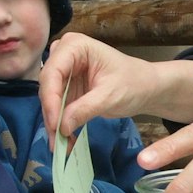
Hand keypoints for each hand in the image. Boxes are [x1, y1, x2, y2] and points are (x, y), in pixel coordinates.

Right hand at [39, 32, 192, 137]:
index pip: (53, 72)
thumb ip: (85, 108)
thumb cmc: (133, 83)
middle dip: (52, 114)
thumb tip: (62, 126)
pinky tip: (66, 141)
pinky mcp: (66, 87)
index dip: (50, 99)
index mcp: (75, 46)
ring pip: (50, 100)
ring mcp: (64, 71)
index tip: (55, 125)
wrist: (144, 87)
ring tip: (60, 147)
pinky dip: (61, 124)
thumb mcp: (111, 95)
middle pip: (48, 86)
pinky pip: (57, 107)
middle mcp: (64, 55)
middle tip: (57, 141)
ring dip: (54, 123)